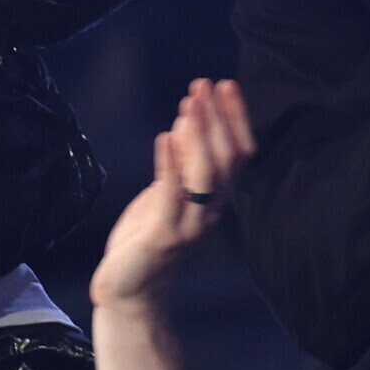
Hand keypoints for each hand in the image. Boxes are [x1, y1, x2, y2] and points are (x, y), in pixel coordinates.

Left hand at [90, 79, 253, 311]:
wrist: (131, 285)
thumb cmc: (150, 232)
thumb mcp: (169, 188)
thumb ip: (182, 158)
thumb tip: (188, 117)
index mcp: (216, 198)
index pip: (239, 153)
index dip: (235, 119)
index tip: (226, 85)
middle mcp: (211, 211)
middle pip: (225, 159)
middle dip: (216, 118)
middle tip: (205, 84)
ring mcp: (190, 225)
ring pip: (205, 175)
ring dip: (198, 136)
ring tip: (189, 104)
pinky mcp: (163, 234)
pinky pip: (170, 194)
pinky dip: (169, 164)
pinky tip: (165, 137)